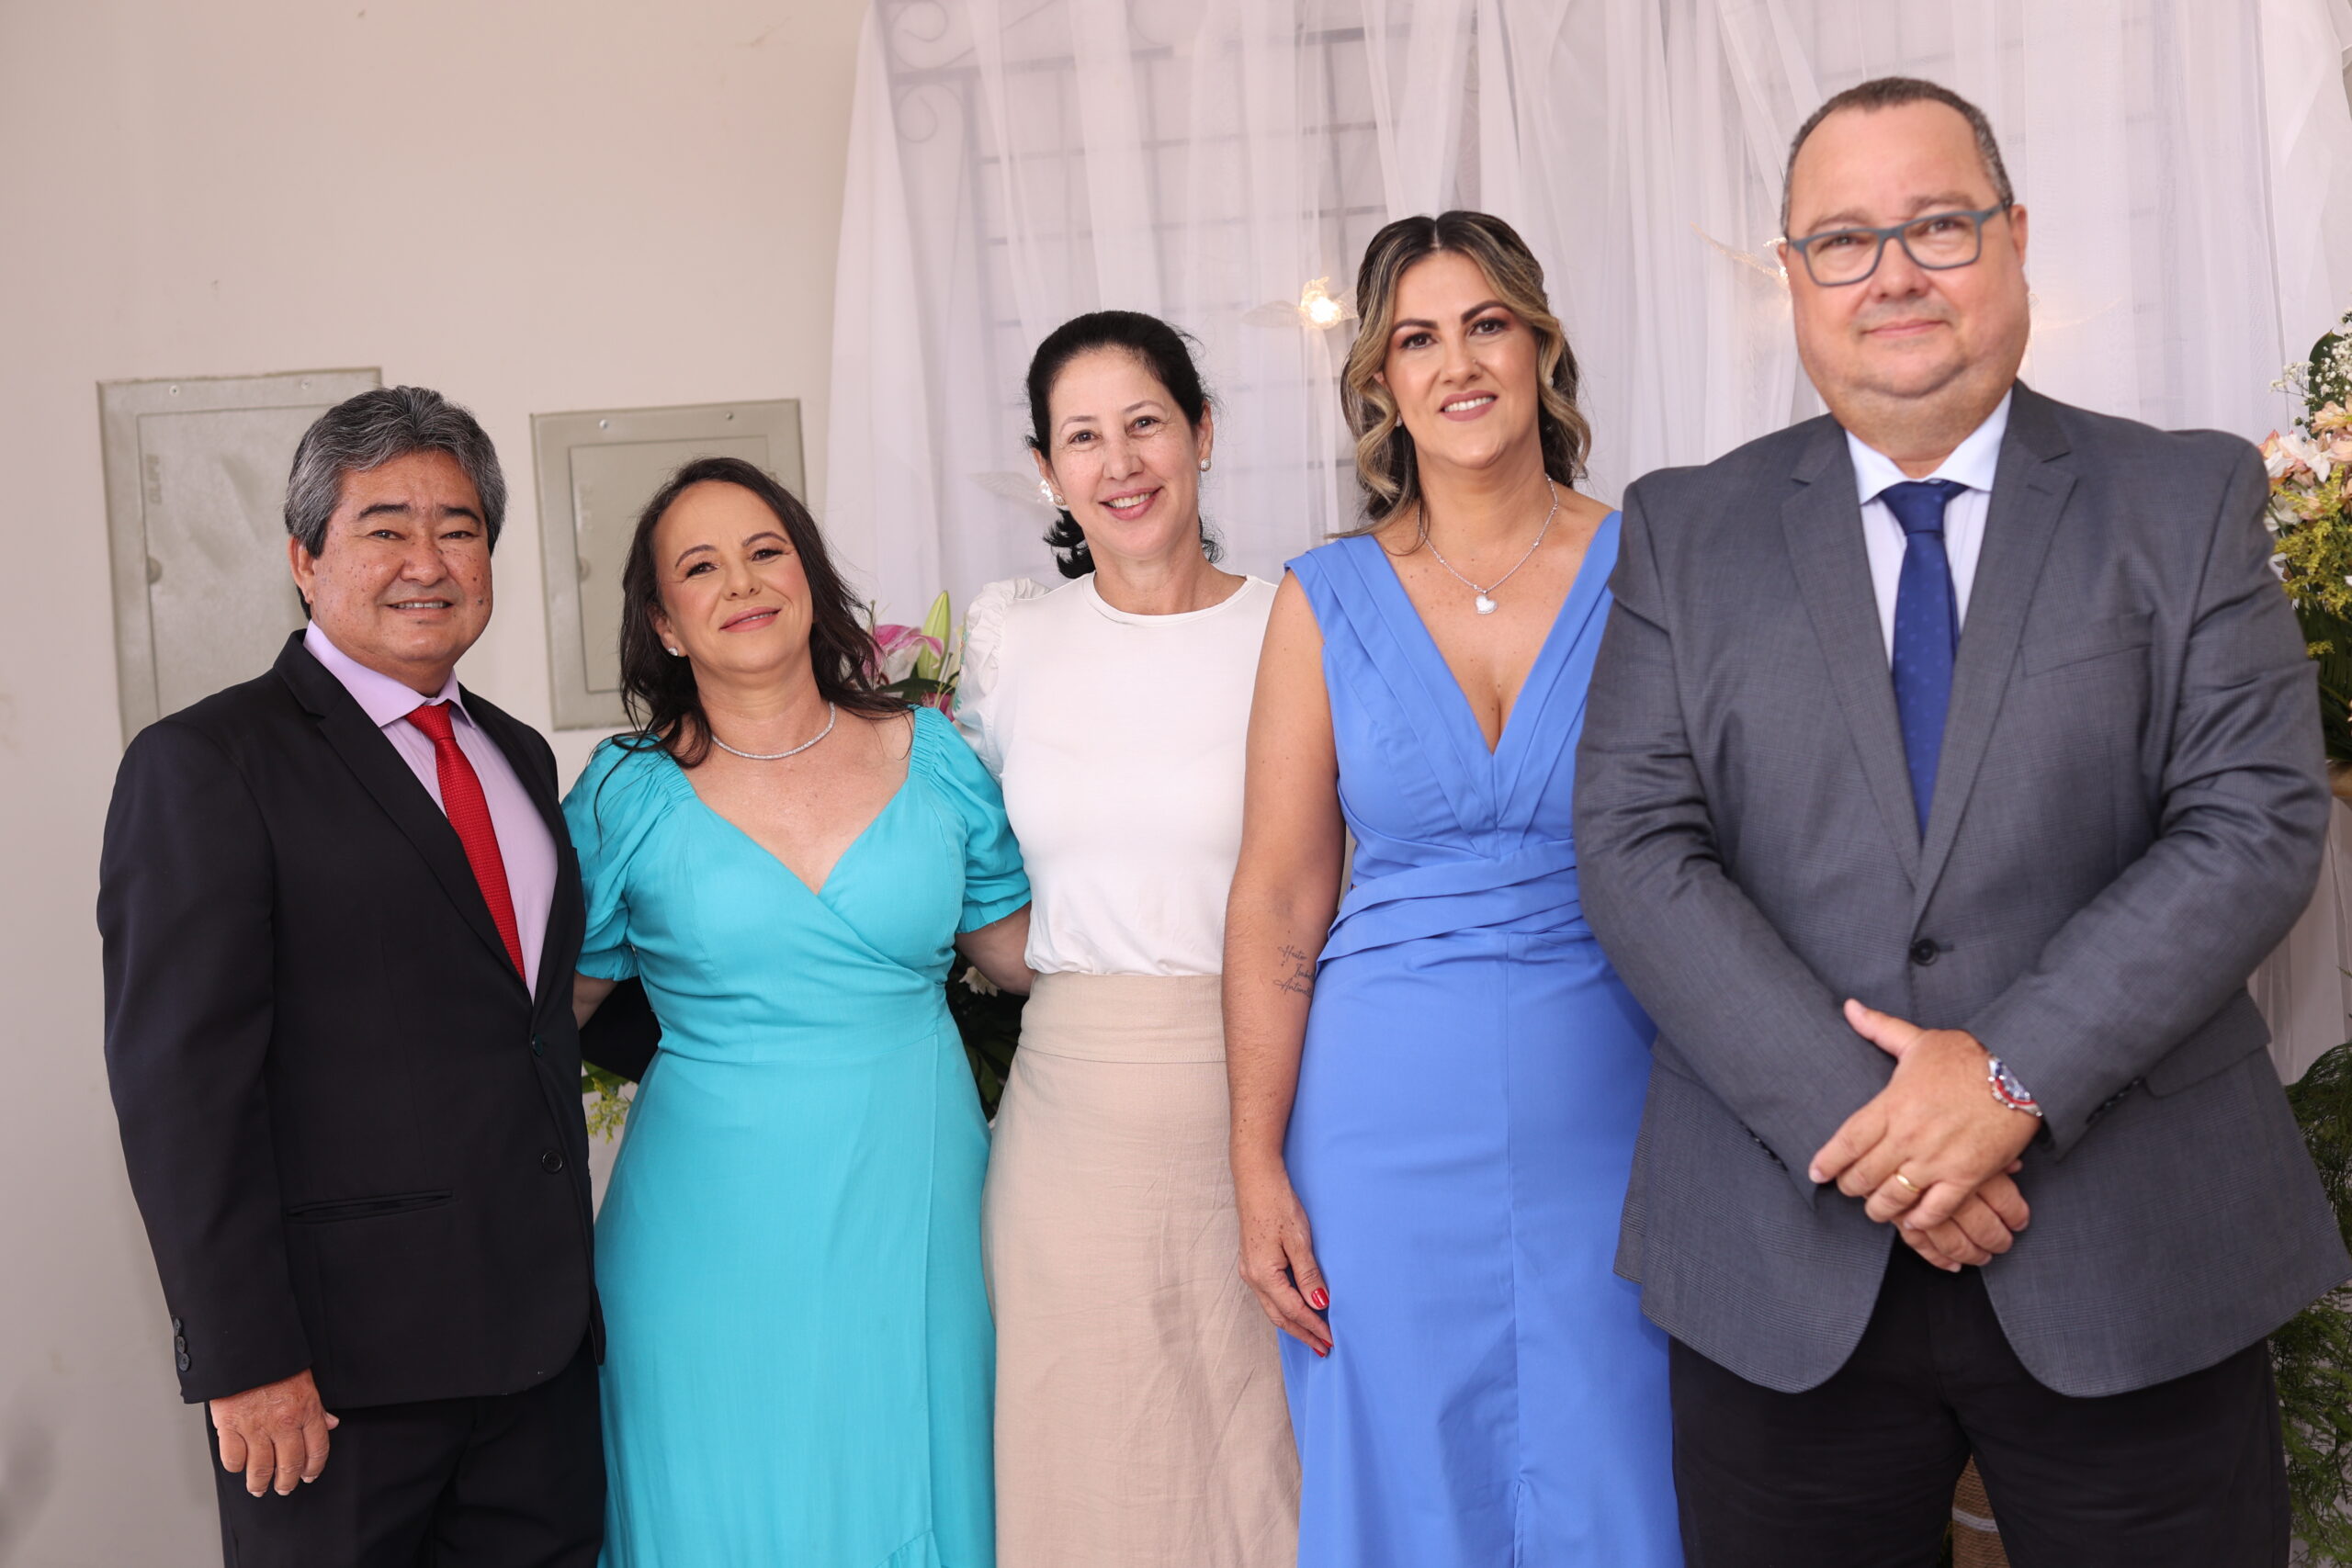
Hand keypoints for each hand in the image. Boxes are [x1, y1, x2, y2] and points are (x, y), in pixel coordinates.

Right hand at [209, 1369, 337, 1496]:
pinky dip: (236, 1467)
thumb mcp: (306, 1382)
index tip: (308, 1476)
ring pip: (260, 1468)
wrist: (246, 1347)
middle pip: (289, 1464)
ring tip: (259, 1488)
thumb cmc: (277, 1364)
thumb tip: (330, 1425)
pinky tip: (239, 1467)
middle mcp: (283, 1423)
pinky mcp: (229, 1426)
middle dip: (287, 1481)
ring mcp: (255, 1426)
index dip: (314, 1468)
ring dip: (260, 1483)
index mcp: (306, 1410)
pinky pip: (233, 1458)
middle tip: (284, 1488)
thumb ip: (317, 1408)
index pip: (317, 1449)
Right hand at [1232, 1153, 1331, 1355]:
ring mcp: (1249, 1270)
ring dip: (1294, 1323)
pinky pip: (1269, 1295)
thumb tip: (1319, 1305)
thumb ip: (1309, 1275)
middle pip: (1280, 1316)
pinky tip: (1297, 1308)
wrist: (1255, 1179)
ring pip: (1273, 1307)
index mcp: (1263, 1275)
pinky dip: (1285, 1307)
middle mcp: (1252, 1277)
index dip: (1313, 1327)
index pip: (1293, 1311)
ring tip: (1313, 1334)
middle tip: (1324, 1348)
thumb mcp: (1298, 1240)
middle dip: (1302, 1333)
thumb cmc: (1278, 1205)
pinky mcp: (1252, 1261)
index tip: (1331, 1340)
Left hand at [1808, 1001, 2039, 1254]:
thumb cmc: (1968, 1056)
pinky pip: (1934, 1210)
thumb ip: (1880, 1029)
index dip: (1827, 1162)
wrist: (2020, 1072)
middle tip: (1848, 1190)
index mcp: (1891, 1105)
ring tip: (1876, 1209)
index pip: (1846, 1142)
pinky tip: (1911, 1222)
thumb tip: (1850, 1007)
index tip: (1816, 1174)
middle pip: (1864, 1175)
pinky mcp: (1965, 1176)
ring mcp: (1936, 1160)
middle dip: (1851, 1188)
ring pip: (1893, 1198)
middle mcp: (1907, 1136)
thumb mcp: (1919, 1040)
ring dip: (1880, 1208)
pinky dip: (1919, 1220)